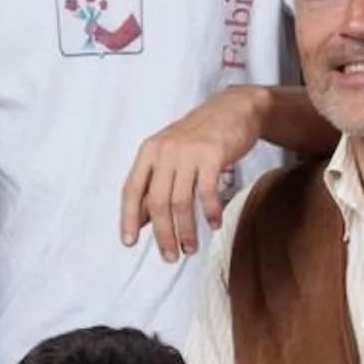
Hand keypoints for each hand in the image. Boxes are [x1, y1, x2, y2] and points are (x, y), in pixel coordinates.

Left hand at [118, 86, 268, 263]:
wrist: (235, 108)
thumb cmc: (201, 135)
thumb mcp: (171, 153)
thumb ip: (155, 182)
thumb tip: (142, 219)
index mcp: (149, 151)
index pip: (131, 189)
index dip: (128, 218)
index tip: (128, 242)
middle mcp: (165, 151)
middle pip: (157, 202)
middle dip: (162, 234)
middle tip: (170, 256)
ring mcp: (189, 152)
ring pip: (181, 202)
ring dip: (186, 230)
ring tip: (190, 247)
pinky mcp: (213, 154)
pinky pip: (208, 192)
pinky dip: (210, 213)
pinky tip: (214, 224)